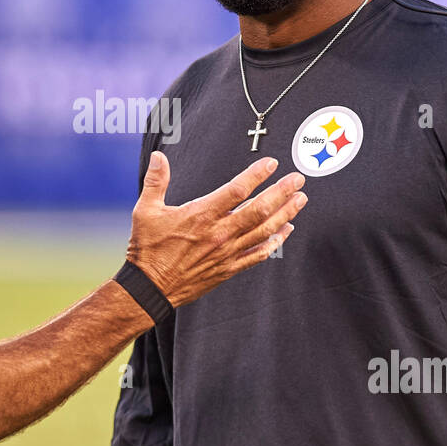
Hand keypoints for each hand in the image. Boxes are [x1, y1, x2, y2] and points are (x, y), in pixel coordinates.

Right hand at [126, 152, 305, 306]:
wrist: (149, 288)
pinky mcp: (228, 268)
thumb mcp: (146, 210)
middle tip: (298, 180)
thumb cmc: (147, 248)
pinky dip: (273, 243)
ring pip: (263, 231)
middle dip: (282, 193)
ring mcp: (226, 252)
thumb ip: (156, 181)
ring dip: (284, 214)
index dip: (257, 175)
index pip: (236, 190)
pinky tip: (284, 233)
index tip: (271, 164)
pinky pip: (257, 255)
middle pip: (259, 209)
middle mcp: (218, 233)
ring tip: (300, 201)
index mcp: (201, 215)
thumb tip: (159, 157)